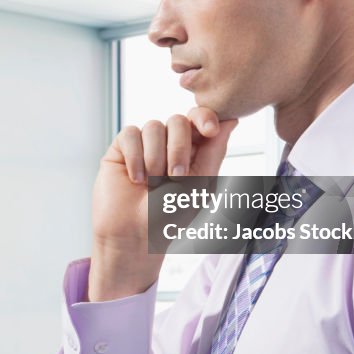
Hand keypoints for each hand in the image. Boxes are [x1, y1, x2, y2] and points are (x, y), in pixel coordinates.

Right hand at [88, 108, 237, 301]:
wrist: (136, 235)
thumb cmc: (170, 216)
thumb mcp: (200, 185)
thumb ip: (215, 150)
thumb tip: (232, 120)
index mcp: (192, 150)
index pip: (199, 118)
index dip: (204, 117)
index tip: (210, 130)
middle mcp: (168, 143)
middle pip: (178, 120)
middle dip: (179, 148)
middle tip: (175, 177)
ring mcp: (144, 144)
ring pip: (153, 127)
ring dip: (155, 158)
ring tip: (151, 184)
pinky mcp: (121, 148)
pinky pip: (130, 134)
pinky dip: (135, 157)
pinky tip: (136, 180)